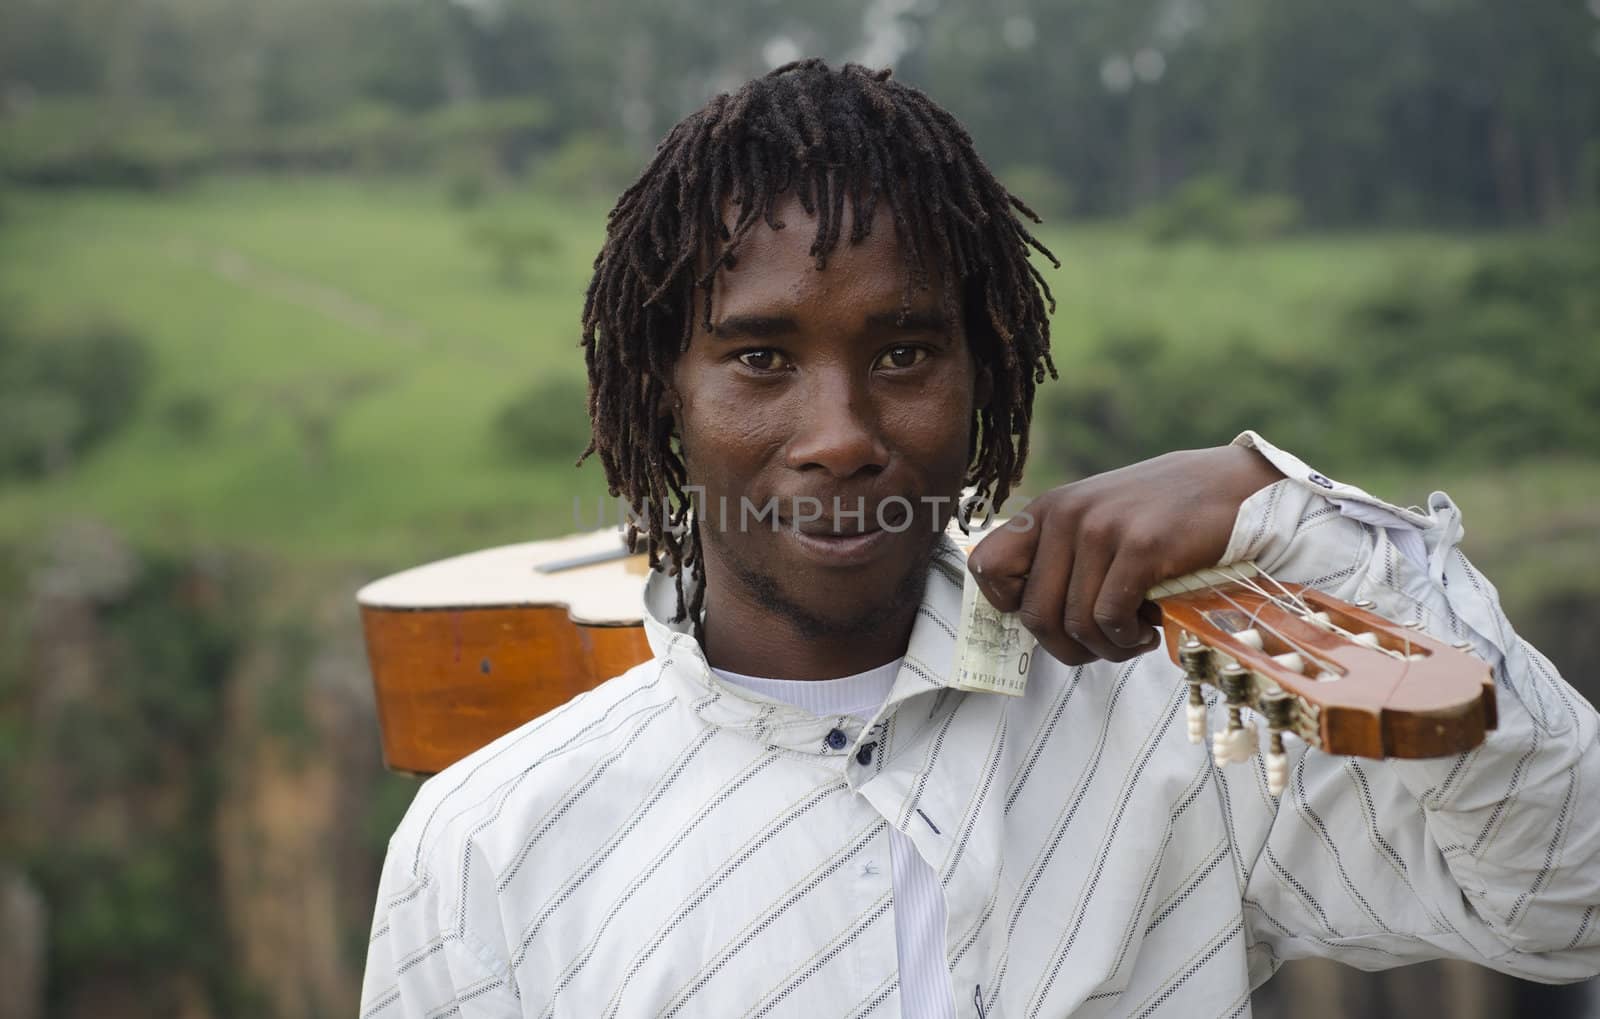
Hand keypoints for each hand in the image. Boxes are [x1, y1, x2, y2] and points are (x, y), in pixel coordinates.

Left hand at [966, 446, 1281, 664]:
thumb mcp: (1100, 523)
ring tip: (1133, 638)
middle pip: (1033, 615)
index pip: (987, 568)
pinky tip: (1150, 628)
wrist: (1235, 486)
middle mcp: (1065, 515)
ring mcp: (1101, 528)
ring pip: (1074, 624)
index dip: (1011, 607)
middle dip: (1068, 648)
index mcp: (1047, 511)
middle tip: (1104, 645)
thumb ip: (1063, 558)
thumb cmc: (1166, 517)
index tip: (1054, 616)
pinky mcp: (1140, 546)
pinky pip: (1110, 617)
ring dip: (1106, 648)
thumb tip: (1031, 620)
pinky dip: (1128, 638)